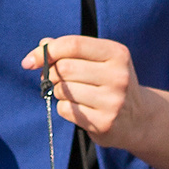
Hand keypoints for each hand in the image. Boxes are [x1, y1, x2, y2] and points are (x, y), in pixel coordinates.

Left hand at [21, 35, 146, 147]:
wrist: (139, 119)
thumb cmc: (110, 83)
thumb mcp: (99, 61)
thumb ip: (71, 50)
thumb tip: (42, 45)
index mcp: (117, 54)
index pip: (73, 45)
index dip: (47, 51)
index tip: (29, 61)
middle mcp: (118, 76)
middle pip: (64, 68)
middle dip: (51, 74)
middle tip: (54, 79)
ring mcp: (113, 101)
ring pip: (63, 90)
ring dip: (58, 91)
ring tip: (72, 94)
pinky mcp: (104, 123)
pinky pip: (66, 109)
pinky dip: (64, 108)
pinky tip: (80, 108)